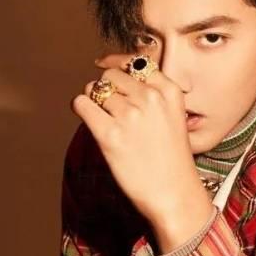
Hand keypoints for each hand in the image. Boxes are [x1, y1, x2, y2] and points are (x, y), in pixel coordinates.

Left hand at [72, 54, 213, 251]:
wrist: (174, 193)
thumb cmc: (171, 158)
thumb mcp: (173, 116)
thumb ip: (152, 94)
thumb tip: (114, 75)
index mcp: (168, 91)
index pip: (135, 62)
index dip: (115, 63)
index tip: (102, 64)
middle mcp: (150, 97)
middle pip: (111, 76)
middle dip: (105, 88)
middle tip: (108, 108)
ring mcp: (130, 115)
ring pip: (95, 89)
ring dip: (94, 101)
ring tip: (104, 120)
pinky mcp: (110, 134)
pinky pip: (82, 104)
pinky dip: (81, 108)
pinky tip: (90, 120)